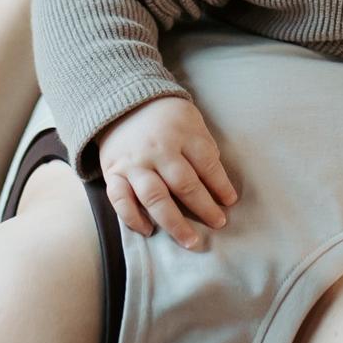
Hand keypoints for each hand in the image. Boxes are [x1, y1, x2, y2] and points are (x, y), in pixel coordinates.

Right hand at [97, 95, 239, 250]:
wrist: (124, 102)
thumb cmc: (167, 118)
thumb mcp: (192, 122)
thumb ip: (202, 149)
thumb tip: (216, 185)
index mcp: (182, 134)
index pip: (207, 165)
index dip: (221, 186)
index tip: (229, 202)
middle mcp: (158, 150)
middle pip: (184, 185)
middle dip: (204, 208)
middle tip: (218, 223)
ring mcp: (134, 163)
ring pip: (155, 197)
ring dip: (174, 223)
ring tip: (190, 240)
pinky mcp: (113, 173)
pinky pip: (120, 200)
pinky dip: (132, 218)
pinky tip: (148, 231)